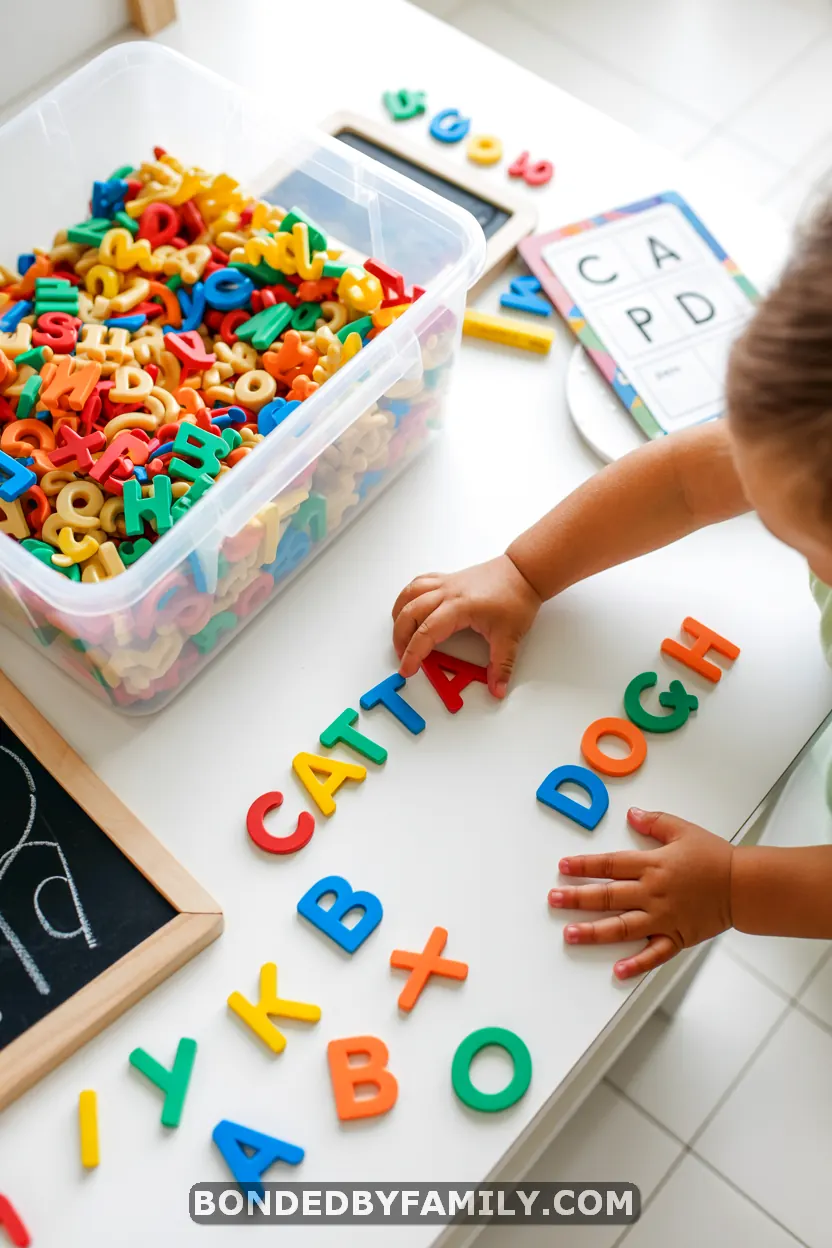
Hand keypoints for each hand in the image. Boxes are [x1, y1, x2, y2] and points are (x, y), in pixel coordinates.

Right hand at [391, 554, 541, 697]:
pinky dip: (408, 597)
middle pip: (409, 614)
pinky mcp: (447, 579)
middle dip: (400, 638)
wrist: (524, 571)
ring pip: (409, 595)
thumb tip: (497, 689)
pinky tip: (409, 608)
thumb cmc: (516, 597)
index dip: (413, 654)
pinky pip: (418, 584)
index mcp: (458, 607)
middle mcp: (447, 593)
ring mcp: (445, 584)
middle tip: (403, 657)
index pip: (426, 633)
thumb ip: (501, 666)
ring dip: (399, 616)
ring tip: (400, 635)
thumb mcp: (511, 636)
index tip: (407, 669)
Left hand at [549, 808, 733, 978]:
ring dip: (594, 932)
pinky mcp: (677, 937)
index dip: (584, 866)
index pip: (610, 865)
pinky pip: (653, 954)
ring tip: (570, 934)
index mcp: (652, 865)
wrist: (744, 885)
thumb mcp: (683, 830)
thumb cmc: (715, 857)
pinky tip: (617, 971)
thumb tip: (631, 814)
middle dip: (577, 898)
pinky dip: (635, 964)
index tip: (563, 867)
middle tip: (554, 900)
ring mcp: (663, 918)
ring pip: (622, 927)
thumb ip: (654, 822)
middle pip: (608, 896)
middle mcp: (653, 893)